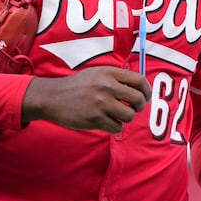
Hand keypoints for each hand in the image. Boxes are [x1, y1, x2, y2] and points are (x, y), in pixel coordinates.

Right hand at [22, 66, 151, 132]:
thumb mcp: (97, 73)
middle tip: (133, 108)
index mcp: (108, 73)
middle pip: (138, 99)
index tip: (145, 97)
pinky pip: (117, 127)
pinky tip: (107, 121)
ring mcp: (100, 103)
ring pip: (129, 116)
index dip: (147, 90)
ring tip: (116, 115)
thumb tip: (141, 90)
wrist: (53, 97)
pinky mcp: (94, 119)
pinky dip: (115, 126)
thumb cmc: (78, 86)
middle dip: (139, 106)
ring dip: (125, 118)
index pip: (139, 80)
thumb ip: (117, 78)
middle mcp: (106, 86)